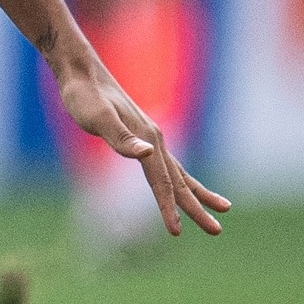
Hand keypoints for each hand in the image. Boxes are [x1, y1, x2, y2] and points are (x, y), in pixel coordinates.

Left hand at [51, 39, 228, 235]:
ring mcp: (151, 137)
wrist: (81, 71)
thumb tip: (147, 154)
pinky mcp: (142, 135)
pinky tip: (180, 184)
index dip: (168, 208)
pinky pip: (167, 164)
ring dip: (197, 193)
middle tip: (216, 232)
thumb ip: (120, 138)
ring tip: (222, 208)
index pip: (162, 182)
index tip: (175, 232)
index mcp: (148, 139)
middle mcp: (155, 139)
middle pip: (179, 182)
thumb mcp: (97, 119)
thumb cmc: (84, 96)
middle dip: (197, 208)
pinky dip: (178, 178)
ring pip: (179, 173)